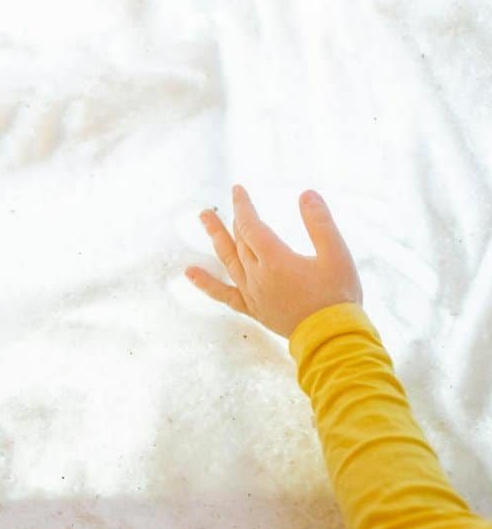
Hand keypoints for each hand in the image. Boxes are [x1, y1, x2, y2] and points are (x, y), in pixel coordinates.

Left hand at [184, 185, 361, 337]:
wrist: (332, 338)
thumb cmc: (338, 296)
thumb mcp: (337, 254)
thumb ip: (320, 223)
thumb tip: (306, 194)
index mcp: (275, 259)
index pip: (251, 225)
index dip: (243, 206)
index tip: (237, 190)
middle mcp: (257, 274)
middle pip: (239, 240)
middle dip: (231, 219)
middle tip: (221, 202)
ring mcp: (252, 292)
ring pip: (228, 260)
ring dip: (216, 238)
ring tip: (203, 218)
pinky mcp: (253, 308)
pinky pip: (224, 294)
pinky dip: (206, 283)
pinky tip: (190, 273)